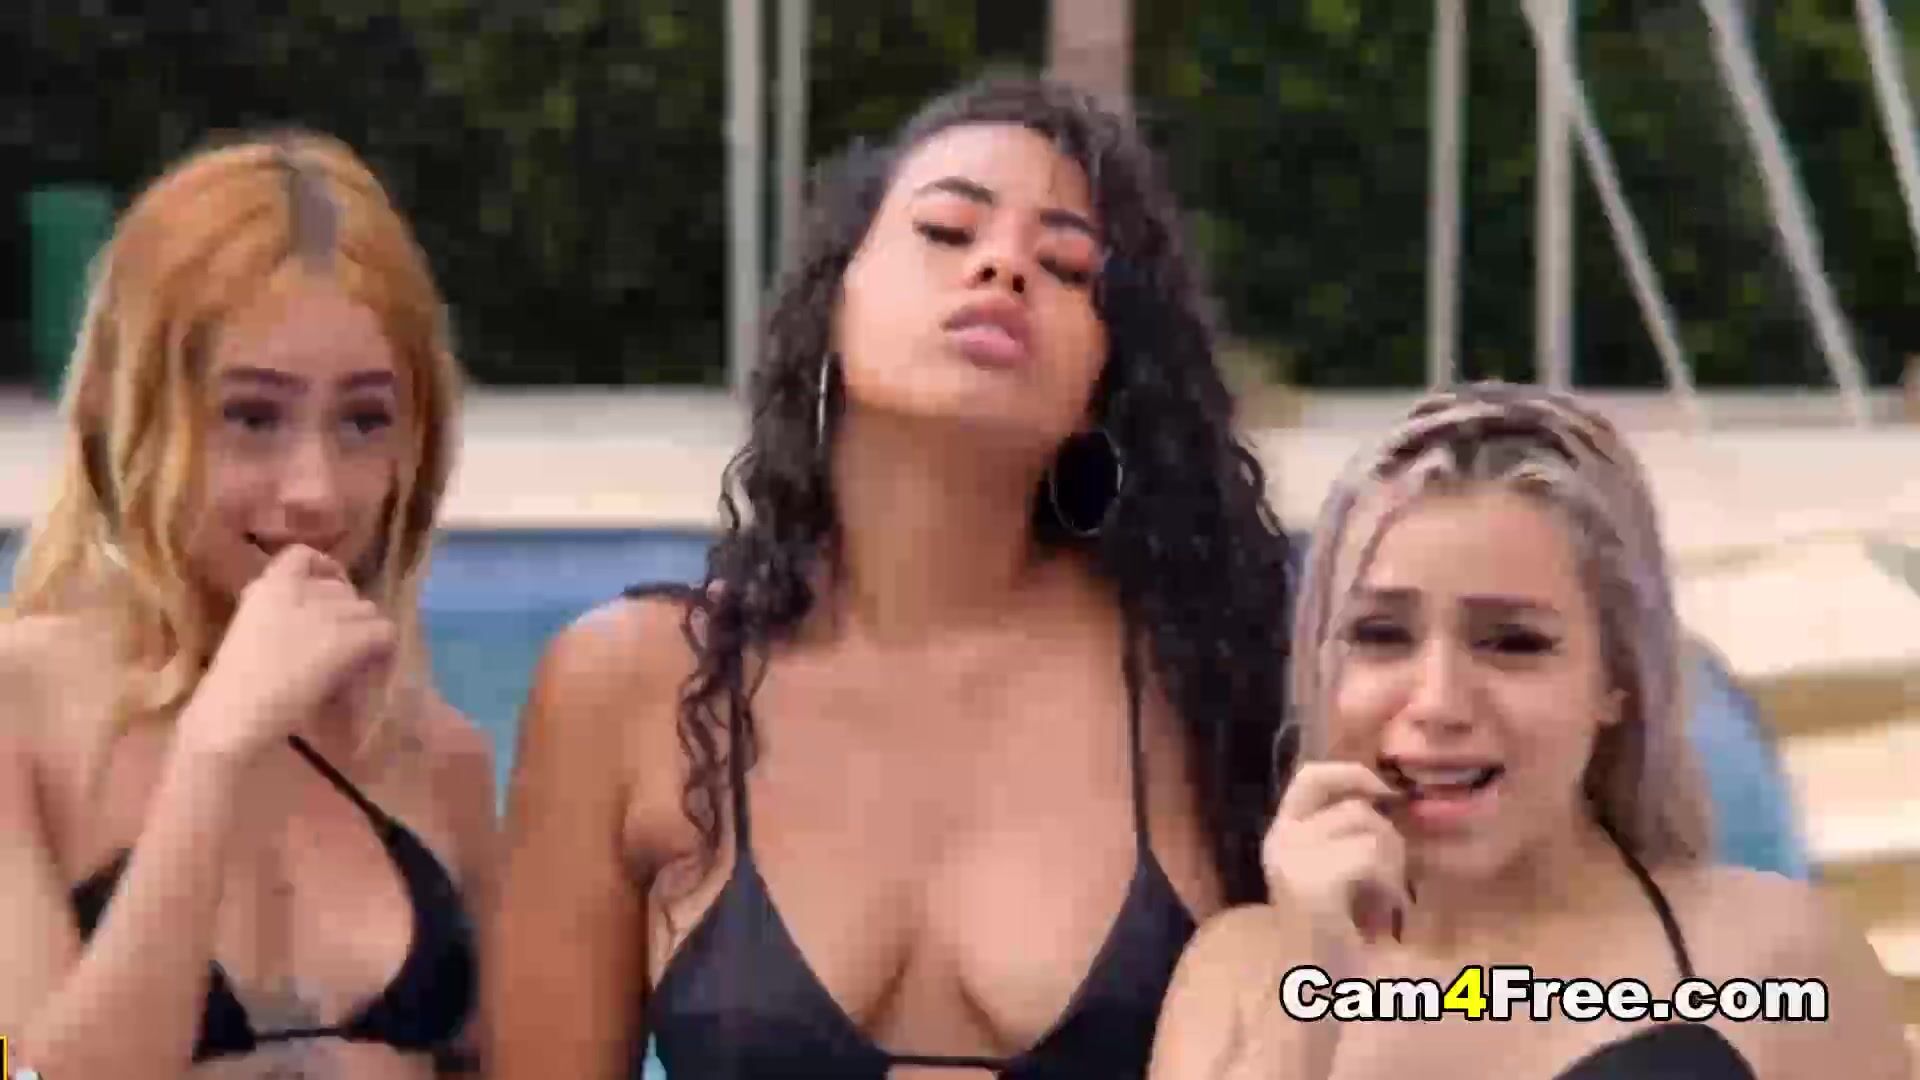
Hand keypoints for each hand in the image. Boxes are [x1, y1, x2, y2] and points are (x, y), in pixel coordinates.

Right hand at [179, 545, 395, 766]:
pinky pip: (385, 632)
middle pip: (344, 590)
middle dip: (346, 613)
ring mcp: (328, 613)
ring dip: (364, 632)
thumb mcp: (249, 630)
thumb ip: (277, 611)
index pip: (302, 555)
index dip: (323, 568)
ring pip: (368, 610)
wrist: (233, 715)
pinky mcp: (349, 638)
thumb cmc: (234, 687)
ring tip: (352, 660)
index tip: (328, 588)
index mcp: (267, 586)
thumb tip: (314, 614)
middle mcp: (300, 590)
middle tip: (340, 643)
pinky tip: (369, 668)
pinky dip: (383, 649)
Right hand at [1262, 761, 1409, 950]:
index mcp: (1281, 834)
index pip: (1311, 777)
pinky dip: (1390, 884)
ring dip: (1393, 864)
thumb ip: (1347, 831)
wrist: (1316, 991)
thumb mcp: (1339, 869)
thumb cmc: (1337, 935)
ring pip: (1369, 829)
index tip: (1385, 792)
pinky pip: (1370, 857)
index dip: (1351, 774)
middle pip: (1355, 807)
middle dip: (1390, 838)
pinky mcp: (1311, 883)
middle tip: (1390, 881)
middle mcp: (1279, 841)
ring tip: (1386, 900)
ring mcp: (1292, 860)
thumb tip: (1387, 791)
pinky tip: (1386, 912)